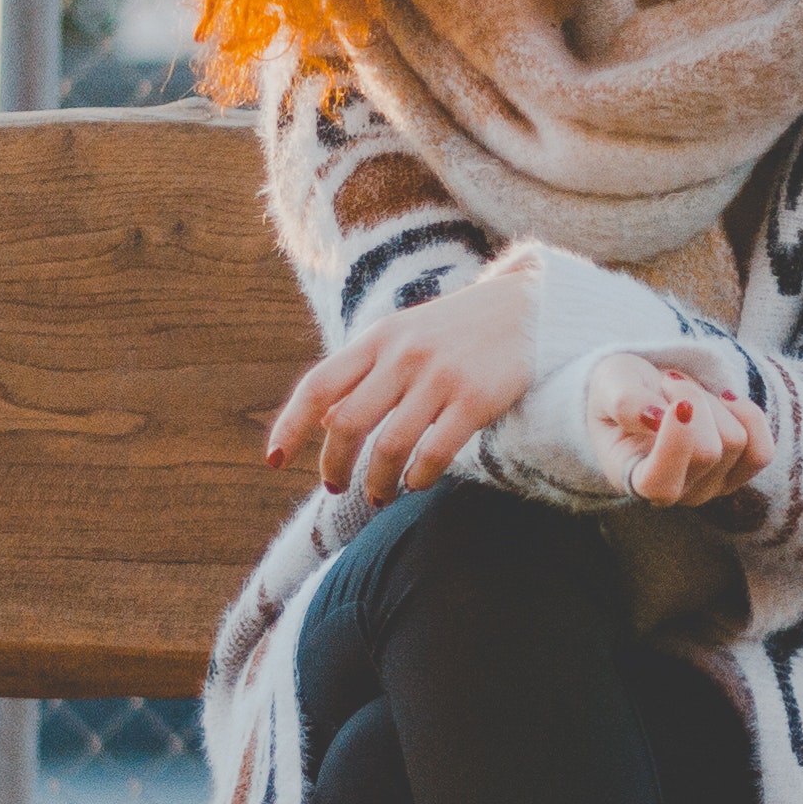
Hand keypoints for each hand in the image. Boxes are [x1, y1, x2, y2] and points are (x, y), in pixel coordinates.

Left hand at [267, 252, 539, 496]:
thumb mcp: (403, 335)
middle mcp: (402, 355)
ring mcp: (439, 376)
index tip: (275, 461)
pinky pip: (435, 451)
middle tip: (336, 487)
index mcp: (377, 338)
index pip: (318, 385)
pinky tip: (417, 483)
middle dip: (334, 465)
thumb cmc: (455, 330)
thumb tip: (321, 420)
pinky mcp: (476, 398)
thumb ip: (364, 372)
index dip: (290, 426)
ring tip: (379, 496)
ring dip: (377, 482)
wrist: (526, 307)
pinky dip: (419, 476)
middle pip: (346, 423)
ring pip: (388, 446)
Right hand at [605, 370, 765, 507]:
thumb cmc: (620, 392)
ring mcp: (711, 487)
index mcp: (633, 478)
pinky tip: (724, 401)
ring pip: (735, 442)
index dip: (675, 446)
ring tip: (685, 394)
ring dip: (713, 403)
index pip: (660, 485)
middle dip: (692, 400)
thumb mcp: (610, 386)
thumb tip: (657, 418)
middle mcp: (675, 492)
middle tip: (667, 383)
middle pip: (708, 452)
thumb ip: (625, 402)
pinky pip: (762, 451)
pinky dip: (748, 416)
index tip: (675, 405)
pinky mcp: (738, 472)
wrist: (644, 393)